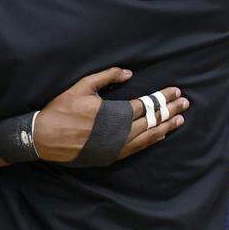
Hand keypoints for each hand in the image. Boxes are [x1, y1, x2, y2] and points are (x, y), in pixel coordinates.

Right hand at [32, 67, 188, 162]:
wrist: (44, 138)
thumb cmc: (61, 109)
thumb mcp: (81, 87)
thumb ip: (106, 77)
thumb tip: (128, 73)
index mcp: (114, 113)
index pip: (146, 104)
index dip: (162, 97)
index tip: (176, 91)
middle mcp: (119, 132)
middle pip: (152, 120)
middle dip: (170, 110)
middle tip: (185, 104)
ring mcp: (116, 147)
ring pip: (148, 137)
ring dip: (165, 127)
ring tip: (179, 120)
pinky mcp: (110, 156)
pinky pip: (137, 149)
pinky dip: (151, 141)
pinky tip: (159, 136)